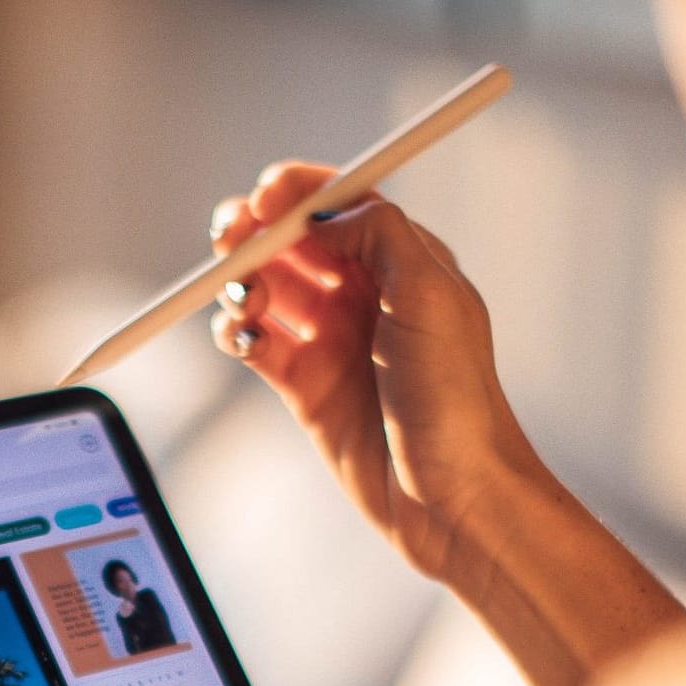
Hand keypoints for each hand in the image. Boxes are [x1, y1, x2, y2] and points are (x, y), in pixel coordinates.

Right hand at [209, 161, 555, 581]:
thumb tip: (322, 213)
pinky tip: (242, 337)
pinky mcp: (304, 389)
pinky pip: (255, 343)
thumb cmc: (456, 397)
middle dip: (254, 231)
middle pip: (292, 241)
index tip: (264, 196)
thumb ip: (378, 232)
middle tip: (229, 236)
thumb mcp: (430, 292)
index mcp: (402, 263)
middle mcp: (364, 296)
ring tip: (245, 299)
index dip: (298, 192)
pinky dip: (237, 333)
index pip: (340, 203)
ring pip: (266, 289)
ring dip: (241, 282)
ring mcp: (331, 342)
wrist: (451, 494)